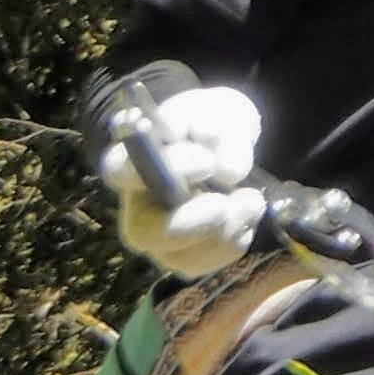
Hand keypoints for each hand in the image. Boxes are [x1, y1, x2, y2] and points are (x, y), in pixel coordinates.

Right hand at [101, 84, 264, 277]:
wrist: (224, 145)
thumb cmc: (208, 126)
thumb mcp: (216, 111)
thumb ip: (218, 130)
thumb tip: (226, 172)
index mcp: (132, 162)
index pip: (123, 171)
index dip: (165, 172)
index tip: (205, 163)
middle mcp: (138, 206)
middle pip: (143, 233)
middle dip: (189, 225)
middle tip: (223, 204)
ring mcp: (159, 236)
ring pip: (179, 257)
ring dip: (224, 231)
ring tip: (249, 199)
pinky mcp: (185, 255)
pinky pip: (206, 263)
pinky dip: (236, 239)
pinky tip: (246, 213)